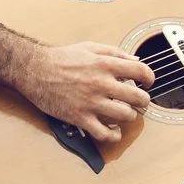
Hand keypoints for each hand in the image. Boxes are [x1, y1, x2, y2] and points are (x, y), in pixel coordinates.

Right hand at [19, 41, 154, 145]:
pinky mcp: (80, 117)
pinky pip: (104, 133)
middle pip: (138, 97)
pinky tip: (114, 131)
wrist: (34, 70)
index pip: (141, 70)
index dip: (150, 77)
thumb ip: (114, 52)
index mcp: (105, 64)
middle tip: (139, 101)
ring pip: (125, 116)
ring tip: (124, 113)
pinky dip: (113, 135)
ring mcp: (91, 102)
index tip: (148, 82)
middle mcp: (101, 83)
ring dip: (129, 116)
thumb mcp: (90, 47)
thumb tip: (135, 59)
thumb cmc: (61, 58)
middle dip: (143, 100)